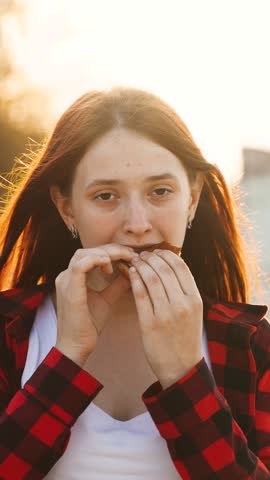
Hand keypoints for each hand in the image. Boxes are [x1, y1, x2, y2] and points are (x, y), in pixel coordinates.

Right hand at [55, 244, 136, 361]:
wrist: (77, 346)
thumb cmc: (89, 324)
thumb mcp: (107, 300)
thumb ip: (117, 285)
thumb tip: (132, 273)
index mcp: (73, 277)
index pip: (91, 254)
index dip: (112, 251)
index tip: (130, 256)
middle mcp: (66, 276)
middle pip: (88, 250)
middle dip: (111, 250)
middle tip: (131, 254)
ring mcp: (65, 281)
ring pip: (83, 254)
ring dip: (106, 253)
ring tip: (123, 258)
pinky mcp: (69, 289)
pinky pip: (80, 266)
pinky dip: (96, 261)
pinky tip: (110, 266)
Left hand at [128, 248, 202, 387]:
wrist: (181, 368)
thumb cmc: (185, 338)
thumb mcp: (193, 313)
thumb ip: (184, 291)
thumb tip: (171, 266)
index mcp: (195, 299)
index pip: (181, 267)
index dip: (167, 255)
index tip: (157, 252)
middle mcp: (183, 305)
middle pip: (165, 270)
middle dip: (152, 258)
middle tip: (142, 254)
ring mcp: (166, 314)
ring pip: (151, 279)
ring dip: (141, 266)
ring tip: (136, 262)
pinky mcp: (150, 324)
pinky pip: (140, 294)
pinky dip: (135, 280)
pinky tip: (131, 274)